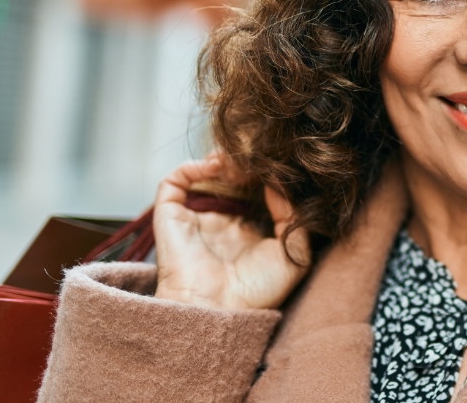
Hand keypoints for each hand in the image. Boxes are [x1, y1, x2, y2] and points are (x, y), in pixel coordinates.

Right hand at [153, 154, 310, 309]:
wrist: (221, 311)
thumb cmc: (259, 292)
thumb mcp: (294, 254)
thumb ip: (293, 216)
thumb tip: (279, 184)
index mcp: (248, 231)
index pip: (255, 190)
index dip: (265, 175)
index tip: (279, 165)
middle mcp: (221, 221)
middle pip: (231, 178)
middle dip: (245, 164)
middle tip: (259, 156)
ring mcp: (196, 218)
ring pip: (204, 175)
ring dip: (222, 161)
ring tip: (240, 160)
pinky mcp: (172, 217)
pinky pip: (174, 182)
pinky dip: (192, 166)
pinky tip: (216, 166)